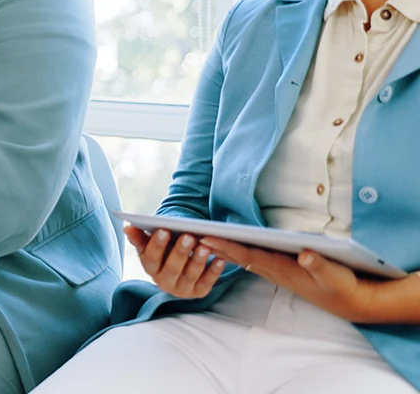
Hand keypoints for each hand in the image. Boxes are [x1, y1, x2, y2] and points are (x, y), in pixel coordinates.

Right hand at [127, 225, 225, 298]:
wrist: (179, 269)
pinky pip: (207, 283)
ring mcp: (182, 289)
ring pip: (190, 275)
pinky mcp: (198, 292)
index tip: (163, 229)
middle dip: (180, 252)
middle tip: (189, 236)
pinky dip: (214, 271)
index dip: (156, 245)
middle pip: (172, 268)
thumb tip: (127, 227)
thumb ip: (140, 237)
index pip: (151, 258)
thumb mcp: (151, 245)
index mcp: (150, 269)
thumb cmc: (164, 251)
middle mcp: (164, 283)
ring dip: (198, 260)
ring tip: (205, 246)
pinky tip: (220, 259)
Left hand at [200, 237, 368, 320]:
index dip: (226, 246)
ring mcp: (274, 270)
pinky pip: (249, 259)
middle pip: (237, 256)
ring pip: (241, 258)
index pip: (248, 255)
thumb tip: (304, 256)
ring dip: (220, 248)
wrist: (346, 301)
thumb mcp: (334, 274)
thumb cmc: (340, 284)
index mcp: (282, 268)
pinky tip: (221, 247)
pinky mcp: (278, 269)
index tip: (205, 238)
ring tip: (196, 237)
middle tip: (188, 234)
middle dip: (214, 245)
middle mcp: (273, 270)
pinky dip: (233, 252)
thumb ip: (319, 264)